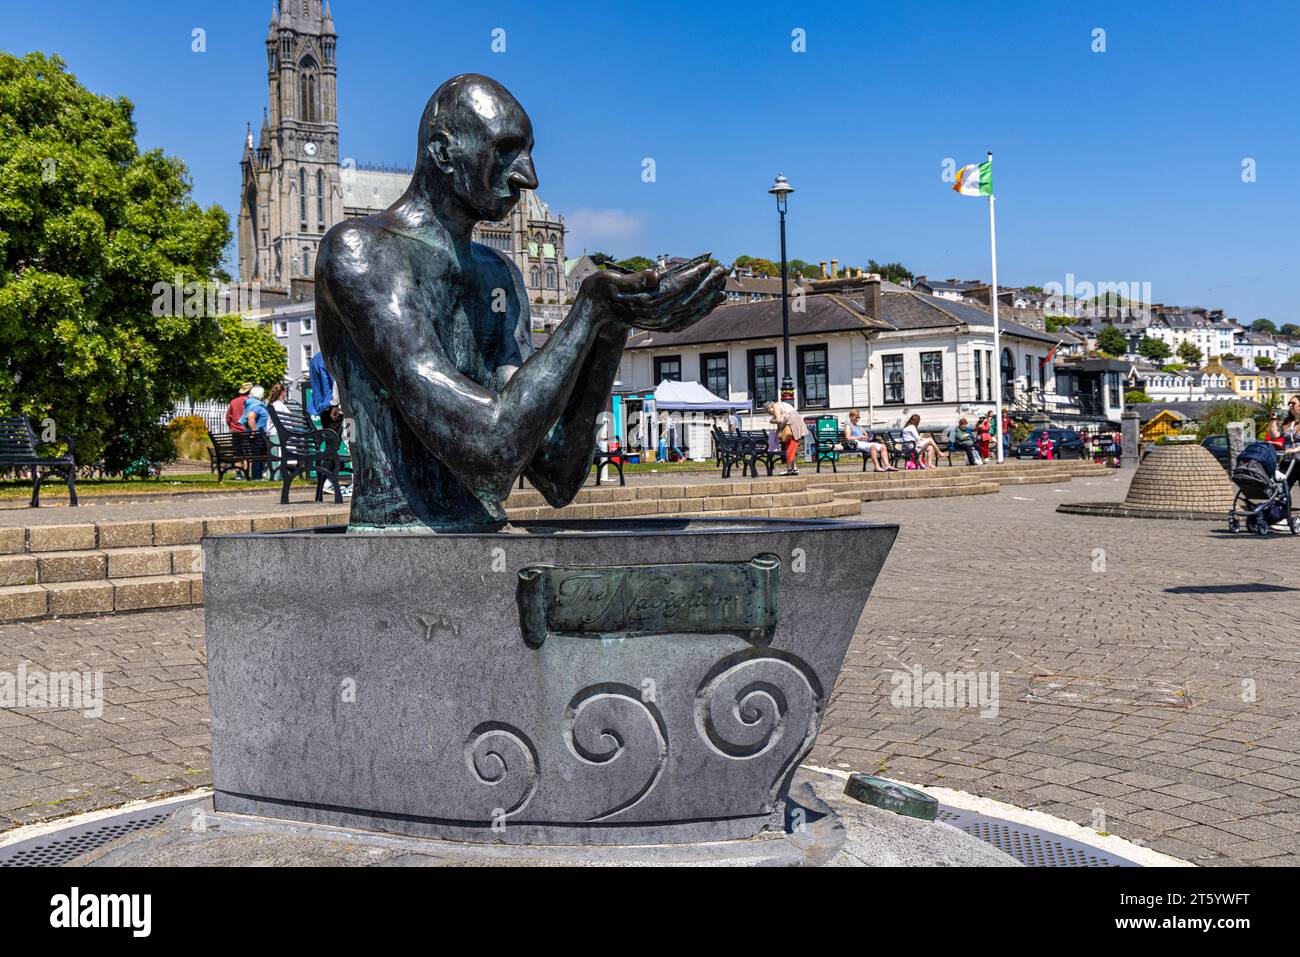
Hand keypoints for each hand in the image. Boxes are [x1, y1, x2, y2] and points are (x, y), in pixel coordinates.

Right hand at [579, 254, 725, 331]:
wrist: (594, 310)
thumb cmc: (602, 289)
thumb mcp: (611, 279)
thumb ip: (636, 279)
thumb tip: (654, 274)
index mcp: (644, 301)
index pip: (675, 289)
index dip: (693, 277)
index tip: (707, 265)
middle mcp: (653, 315)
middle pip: (686, 301)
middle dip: (706, 286)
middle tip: (722, 271)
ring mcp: (657, 322)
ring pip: (689, 313)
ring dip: (707, 300)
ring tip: (721, 287)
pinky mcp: (659, 325)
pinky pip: (684, 321)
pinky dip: (699, 313)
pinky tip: (709, 303)